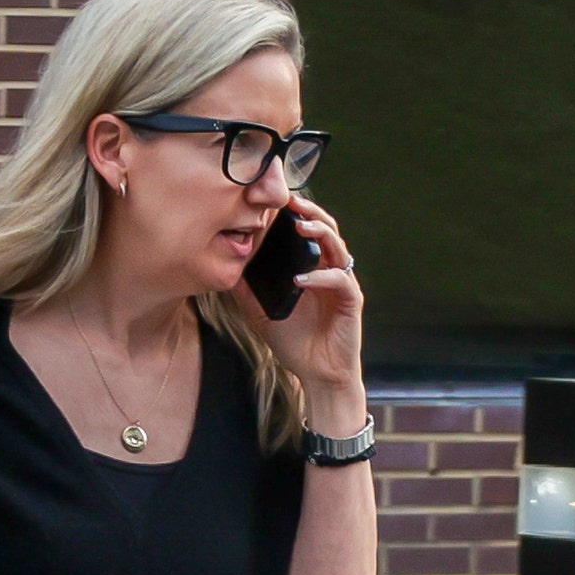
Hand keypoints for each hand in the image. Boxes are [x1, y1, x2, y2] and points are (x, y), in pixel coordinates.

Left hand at [232, 196, 363, 398]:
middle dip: (310, 212)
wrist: (318, 375)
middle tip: (290, 201)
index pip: (307, 231)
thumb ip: (247, 290)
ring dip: (319, 233)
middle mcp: (330, 270)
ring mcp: (342, 284)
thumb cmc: (295, 342)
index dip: (295, 213)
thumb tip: (224, 267)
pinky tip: (301, 278)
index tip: (274, 200)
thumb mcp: (261, 312)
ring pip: (338, 247)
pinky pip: (340, 281)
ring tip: (298, 226)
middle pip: (327, 229)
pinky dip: (321, 276)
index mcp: (312, 267)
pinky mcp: (351, 301)